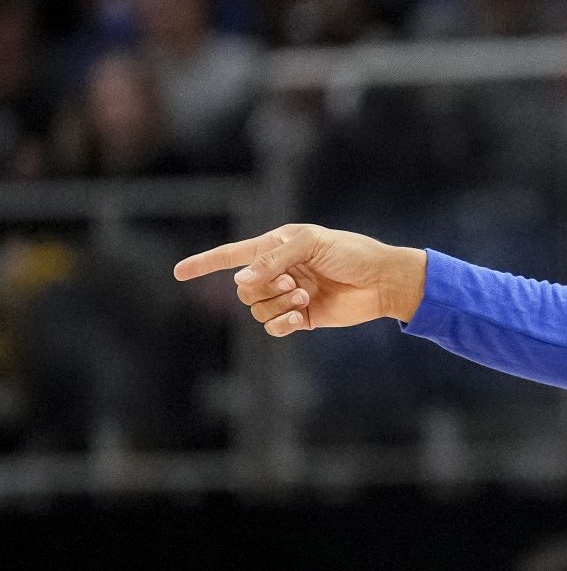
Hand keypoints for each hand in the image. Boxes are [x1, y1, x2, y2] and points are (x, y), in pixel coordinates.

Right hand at [172, 224, 426, 336]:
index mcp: (277, 246)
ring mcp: (289, 295)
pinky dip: (281, 323)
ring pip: (257, 308)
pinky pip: (273, 327)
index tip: (178, 272)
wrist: (383, 281)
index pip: (233, 255)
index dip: (205, 263)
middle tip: (296, 282)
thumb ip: (273, 259)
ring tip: (305, 296)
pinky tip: (301, 317)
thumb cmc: (352, 253)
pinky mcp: (301, 317)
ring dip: (277, 305)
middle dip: (263, 288)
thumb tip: (239, 282)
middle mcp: (279, 271)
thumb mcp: (312, 244)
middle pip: (243, 288)